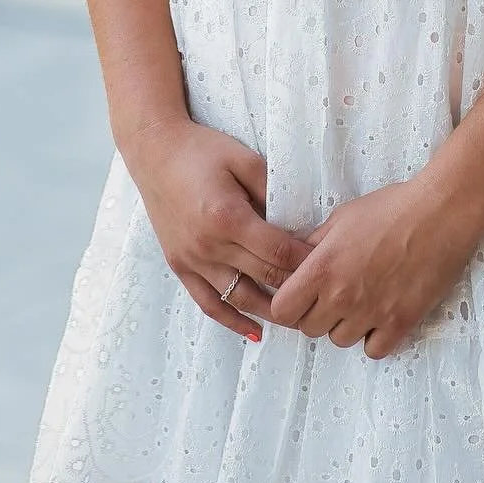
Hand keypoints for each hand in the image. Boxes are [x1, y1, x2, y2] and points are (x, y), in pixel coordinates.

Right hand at [122, 118, 314, 341]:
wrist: (155, 153)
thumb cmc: (202, 151)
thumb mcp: (244, 160)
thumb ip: (271, 190)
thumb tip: (298, 219)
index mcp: (227, 217)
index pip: (277, 250)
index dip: (306, 260)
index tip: (328, 264)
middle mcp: (209, 245)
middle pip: (263, 276)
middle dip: (296, 286)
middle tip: (322, 292)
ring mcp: (192, 260)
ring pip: (239, 298)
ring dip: (270, 311)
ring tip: (297, 316)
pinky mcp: (180, 266)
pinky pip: (209, 304)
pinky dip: (232, 321)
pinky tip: (254, 331)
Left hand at [267, 174, 479, 359]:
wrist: (440, 213)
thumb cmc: (391, 208)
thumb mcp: (342, 218)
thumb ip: (314, 245)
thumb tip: (295, 261)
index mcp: (323, 267)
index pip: (282, 311)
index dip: (287, 305)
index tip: (298, 295)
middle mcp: (342, 296)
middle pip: (309, 329)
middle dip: (316, 313)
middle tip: (334, 294)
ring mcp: (371, 313)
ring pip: (340, 340)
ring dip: (345, 325)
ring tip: (361, 300)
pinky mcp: (400, 323)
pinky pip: (374, 350)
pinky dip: (374, 338)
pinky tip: (380, 315)